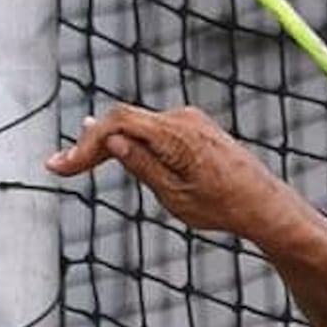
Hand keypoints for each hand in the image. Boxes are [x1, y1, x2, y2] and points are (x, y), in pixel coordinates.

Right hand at [46, 103, 286, 236]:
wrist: (266, 205)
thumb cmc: (225, 207)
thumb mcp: (176, 196)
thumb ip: (142, 166)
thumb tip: (113, 143)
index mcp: (174, 136)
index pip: (116, 127)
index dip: (85, 146)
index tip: (60, 166)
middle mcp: (181, 119)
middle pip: (123, 121)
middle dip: (92, 143)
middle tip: (63, 164)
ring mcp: (190, 120)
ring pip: (138, 124)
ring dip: (111, 141)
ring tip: (79, 157)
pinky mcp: (195, 127)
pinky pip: (155, 129)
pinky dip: (133, 140)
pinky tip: (115, 148)